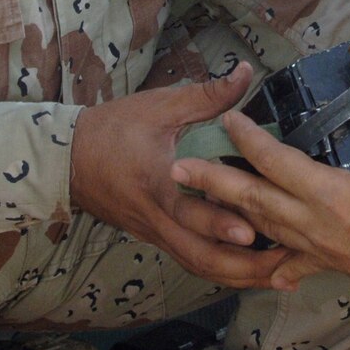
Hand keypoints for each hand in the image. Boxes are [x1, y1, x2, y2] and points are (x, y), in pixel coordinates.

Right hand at [69, 64, 290, 287]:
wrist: (67, 159)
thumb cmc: (113, 129)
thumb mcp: (159, 106)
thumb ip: (207, 95)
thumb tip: (246, 72)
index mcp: (156, 183)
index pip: (188, 211)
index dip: (219, 224)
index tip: (252, 233)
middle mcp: (156, 218)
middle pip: (199, 256)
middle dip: (242, 267)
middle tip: (282, 268)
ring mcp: (154, 233)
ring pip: (196, 265)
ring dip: (236, 275)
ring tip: (276, 277)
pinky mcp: (153, 238)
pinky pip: (188, 260)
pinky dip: (218, 269)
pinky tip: (246, 269)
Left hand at [171, 70, 349, 310]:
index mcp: (330, 195)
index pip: (275, 161)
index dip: (248, 138)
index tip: (228, 118)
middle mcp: (314, 225)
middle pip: (251, 200)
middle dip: (212, 182)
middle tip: (177, 168)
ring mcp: (320, 250)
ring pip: (264, 230)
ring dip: (232, 213)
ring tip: (204, 201)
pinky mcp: (333, 267)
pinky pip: (292, 262)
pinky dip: (274, 259)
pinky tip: (266, 266)